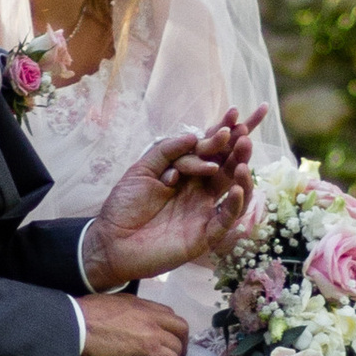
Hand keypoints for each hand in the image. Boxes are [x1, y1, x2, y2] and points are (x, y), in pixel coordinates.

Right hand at [81, 291, 188, 355]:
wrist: (76, 325)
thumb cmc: (82, 315)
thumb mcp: (107, 303)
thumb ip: (123, 309)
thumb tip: (124, 319)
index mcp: (139, 303)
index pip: (167, 314)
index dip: (171, 328)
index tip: (168, 338)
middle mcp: (150, 315)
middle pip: (180, 327)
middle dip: (182, 341)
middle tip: (176, 354)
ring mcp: (151, 331)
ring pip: (177, 345)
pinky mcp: (148, 349)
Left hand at [83, 108, 262, 290]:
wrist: (112, 242)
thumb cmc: (125, 206)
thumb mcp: (142, 170)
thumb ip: (166, 151)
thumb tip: (194, 136)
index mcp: (186, 174)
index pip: (211, 150)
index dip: (224, 132)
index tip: (234, 112)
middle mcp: (200, 191)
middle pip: (227, 166)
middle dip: (238, 148)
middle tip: (244, 134)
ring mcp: (204, 212)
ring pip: (233, 190)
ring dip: (241, 172)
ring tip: (243, 156)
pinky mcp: (205, 235)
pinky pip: (226, 219)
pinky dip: (235, 204)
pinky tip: (238, 188)